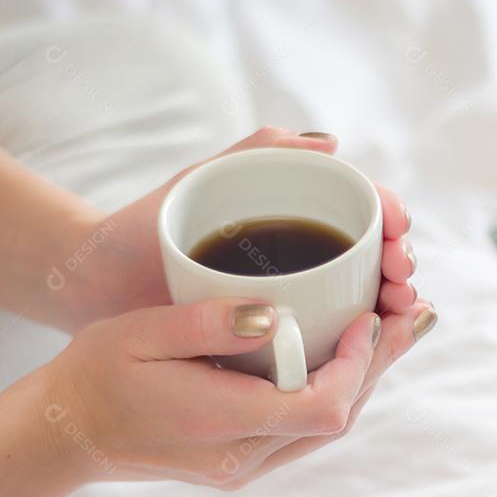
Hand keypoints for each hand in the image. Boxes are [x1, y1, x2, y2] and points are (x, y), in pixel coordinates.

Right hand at [39, 296, 433, 487]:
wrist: (67, 431)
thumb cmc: (98, 373)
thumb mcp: (144, 334)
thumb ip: (210, 325)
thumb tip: (278, 313)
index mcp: (223, 424)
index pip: (322, 406)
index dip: (360, 363)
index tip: (371, 316)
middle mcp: (242, 457)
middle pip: (338, 418)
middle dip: (380, 365)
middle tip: (414, 313)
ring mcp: (243, 466)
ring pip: (326, 428)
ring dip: (364, 379)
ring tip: (396, 330)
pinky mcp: (239, 461)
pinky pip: (304, 430)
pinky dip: (333, 392)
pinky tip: (349, 359)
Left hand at [59, 127, 417, 329]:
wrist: (94, 288)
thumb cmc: (140, 229)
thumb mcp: (197, 185)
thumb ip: (254, 154)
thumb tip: (330, 143)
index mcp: (290, 215)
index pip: (360, 211)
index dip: (390, 220)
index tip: (397, 233)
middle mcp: (298, 257)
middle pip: (369, 260)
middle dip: (399, 268)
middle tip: (402, 282)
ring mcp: (289, 301)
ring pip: (357, 303)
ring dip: (389, 310)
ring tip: (398, 317)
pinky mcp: (274, 342)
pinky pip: (325, 342)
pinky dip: (354, 347)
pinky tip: (369, 353)